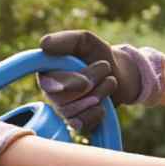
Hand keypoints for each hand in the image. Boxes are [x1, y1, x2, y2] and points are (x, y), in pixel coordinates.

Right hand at [38, 30, 164, 132]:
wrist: (121, 73)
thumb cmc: (99, 54)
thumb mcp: (85, 41)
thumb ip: (65, 40)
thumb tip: (43, 45)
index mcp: (48, 72)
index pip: (47, 83)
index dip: (63, 84)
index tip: (85, 82)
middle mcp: (51, 93)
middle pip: (62, 99)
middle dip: (90, 83)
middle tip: (105, 68)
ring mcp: (63, 110)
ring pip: (72, 112)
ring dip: (98, 95)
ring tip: (109, 82)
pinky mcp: (76, 122)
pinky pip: (81, 125)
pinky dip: (97, 113)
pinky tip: (104, 104)